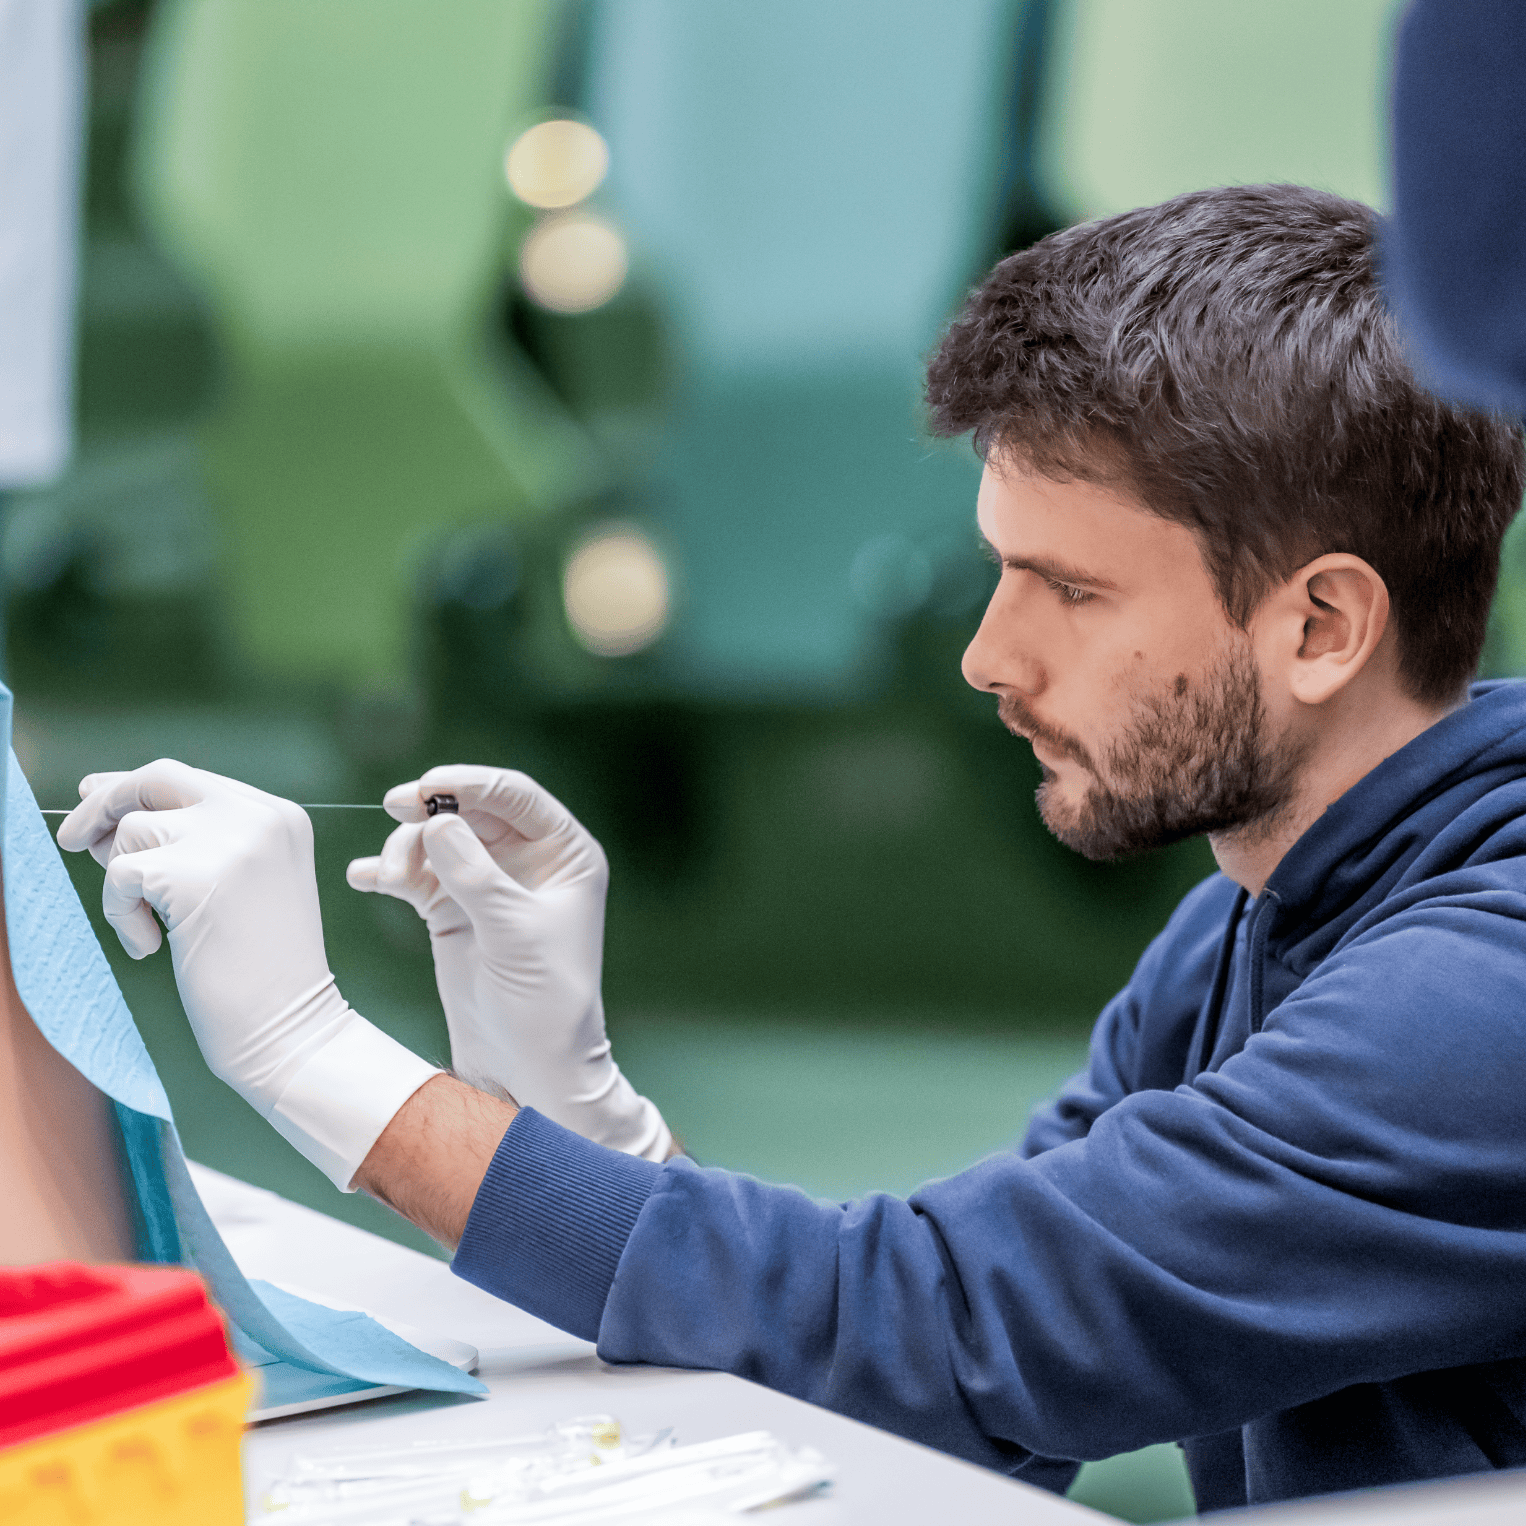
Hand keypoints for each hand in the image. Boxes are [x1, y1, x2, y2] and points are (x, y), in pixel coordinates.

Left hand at [57, 760, 440, 1188]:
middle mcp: (259, 816)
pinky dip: (121, 915)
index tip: (96, 806)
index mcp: (279, 816)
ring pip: (132, 831)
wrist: (291, 1026)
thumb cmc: (260, 968)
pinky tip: (150, 946)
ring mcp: (229, 842)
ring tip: (153, 929)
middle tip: (72, 841)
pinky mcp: (193, 876)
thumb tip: (102, 808)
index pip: (189, 780)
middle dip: (104, 805)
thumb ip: (189, 842)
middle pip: (157, 779)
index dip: (134, 790)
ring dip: (122, 883)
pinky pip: (120, 876)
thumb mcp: (239, 885)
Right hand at [346, 765, 671, 1160]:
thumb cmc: (545, 1000)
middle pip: (471, 811)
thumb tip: (437, 821)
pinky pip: (417, 875)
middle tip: (394, 807)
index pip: (516, 796)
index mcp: (565, 853)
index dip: (472, 783)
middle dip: (431, 810)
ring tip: (390, 876)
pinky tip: (365, 877)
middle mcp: (528, 860)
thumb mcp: (514, 932)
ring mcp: (487, 884)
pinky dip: (390, 873)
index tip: (428, 786)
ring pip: (438, 839)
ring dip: (407, 848)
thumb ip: (476, 876)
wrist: (529, 1066)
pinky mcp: (453, 910)